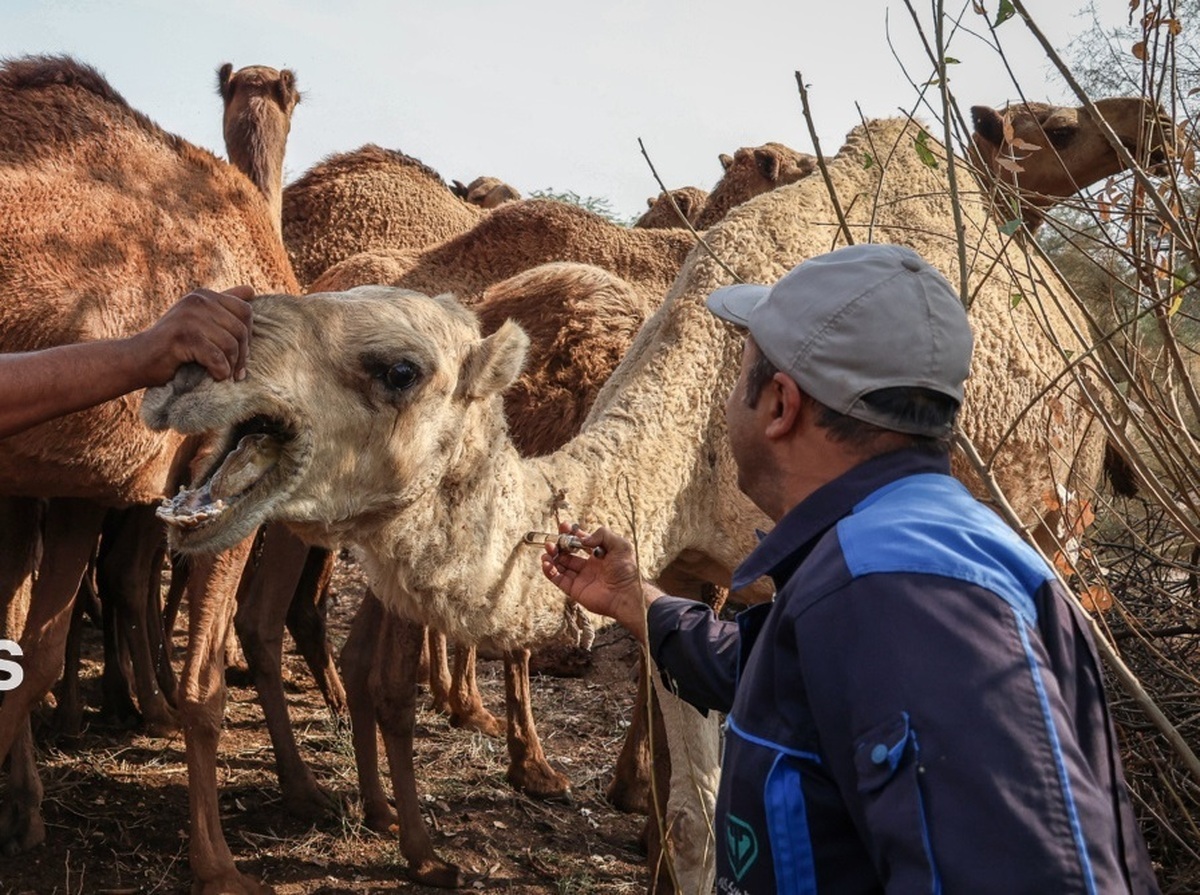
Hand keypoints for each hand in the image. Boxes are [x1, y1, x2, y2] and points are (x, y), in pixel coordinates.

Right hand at [133, 285, 254, 384]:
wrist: (138, 359)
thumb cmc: (174, 344)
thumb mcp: (199, 320)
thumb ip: (223, 305)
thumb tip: (251, 290)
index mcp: (204, 295)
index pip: (245, 311)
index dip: (248, 336)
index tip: (240, 354)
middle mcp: (197, 301)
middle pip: (240, 329)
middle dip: (242, 355)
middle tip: (237, 372)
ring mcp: (188, 317)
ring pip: (230, 344)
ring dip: (231, 366)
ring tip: (224, 375)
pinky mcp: (182, 337)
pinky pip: (216, 357)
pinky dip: (220, 371)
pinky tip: (215, 376)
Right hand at [540, 523, 657, 639]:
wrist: (627, 593)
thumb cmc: (627, 570)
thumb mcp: (620, 545)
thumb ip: (602, 534)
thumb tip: (583, 539)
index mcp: (598, 554)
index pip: (579, 542)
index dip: (571, 534)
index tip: (564, 527)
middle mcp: (588, 566)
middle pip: (566, 554)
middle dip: (558, 546)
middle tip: (553, 541)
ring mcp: (580, 578)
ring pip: (560, 566)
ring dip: (551, 557)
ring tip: (548, 550)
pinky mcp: (575, 590)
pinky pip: (558, 580)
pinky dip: (549, 571)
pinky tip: (547, 563)